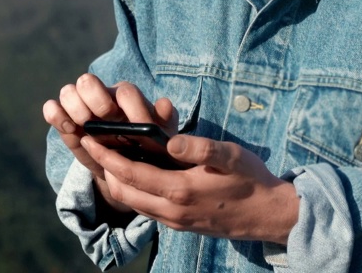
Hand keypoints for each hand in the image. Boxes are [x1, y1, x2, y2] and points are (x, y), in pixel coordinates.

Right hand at [42, 73, 174, 211]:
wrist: (124, 167)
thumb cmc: (145, 147)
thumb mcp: (159, 137)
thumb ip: (163, 121)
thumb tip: (164, 104)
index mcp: (126, 96)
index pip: (125, 91)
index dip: (129, 108)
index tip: (135, 127)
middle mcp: (100, 94)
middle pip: (88, 81)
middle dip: (95, 101)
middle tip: (102, 120)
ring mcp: (79, 106)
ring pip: (68, 92)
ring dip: (75, 108)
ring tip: (84, 127)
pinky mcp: (64, 120)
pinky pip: (51, 108)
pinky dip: (55, 115)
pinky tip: (69, 128)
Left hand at [81, 133, 299, 243]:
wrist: (271, 216)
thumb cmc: (252, 181)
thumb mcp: (231, 156)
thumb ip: (200, 148)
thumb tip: (169, 140)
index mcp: (179, 191)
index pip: (130, 173)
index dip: (107, 156)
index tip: (90, 137)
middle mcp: (171, 211)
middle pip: (123, 192)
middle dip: (105, 168)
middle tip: (95, 144)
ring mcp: (175, 221)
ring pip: (133, 203)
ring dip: (117, 181)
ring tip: (111, 155)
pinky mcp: (180, 225)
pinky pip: (147, 208)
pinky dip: (133, 190)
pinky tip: (137, 172)